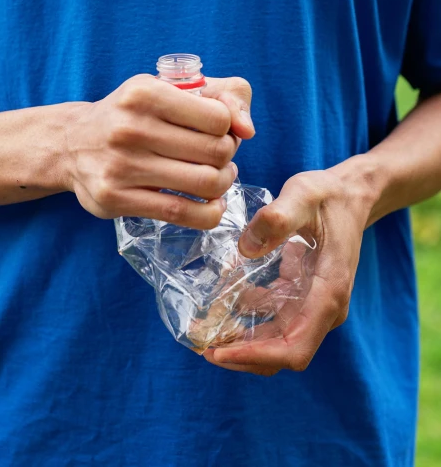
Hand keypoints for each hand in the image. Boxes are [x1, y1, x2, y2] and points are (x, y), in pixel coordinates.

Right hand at [64, 74, 253, 227]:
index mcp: (144, 92)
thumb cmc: (132, 114)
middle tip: (219, 157)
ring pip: (205, 183)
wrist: (72, 143)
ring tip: (216, 178)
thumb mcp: (167, 88)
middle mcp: (130, 127)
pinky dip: (209, 213)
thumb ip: (220, 96)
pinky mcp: (116, 198)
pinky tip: (210, 205)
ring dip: (222, 184)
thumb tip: (248, 130)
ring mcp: (121, 165)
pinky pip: (182, 213)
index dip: (228, 128)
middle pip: (215, 151)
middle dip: (227, 157)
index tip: (218, 131)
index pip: (218, 118)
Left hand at [204, 161, 376, 373]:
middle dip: (242, 354)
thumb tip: (245, 248)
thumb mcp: (302, 195)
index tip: (221, 352)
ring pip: (276, 339)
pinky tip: (223, 301)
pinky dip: (248, 317)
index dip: (257, 356)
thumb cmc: (328, 195)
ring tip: (203, 329)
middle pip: (282, 351)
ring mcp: (314, 305)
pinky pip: (274, 319)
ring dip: (241, 340)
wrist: (350, 195)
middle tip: (200, 345)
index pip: (294, 346)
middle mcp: (325, 308)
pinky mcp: (303, 296)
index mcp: (329, 293)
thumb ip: (277, 218)